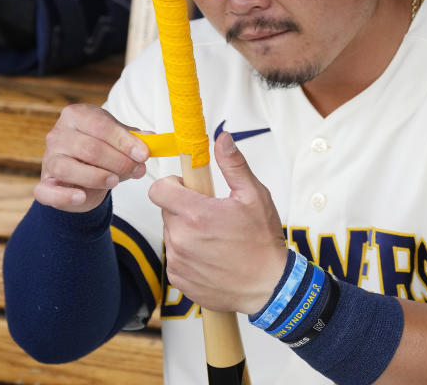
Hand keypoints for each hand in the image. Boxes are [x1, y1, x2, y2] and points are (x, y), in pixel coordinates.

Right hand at [34, 104, 148, 212]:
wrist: (83, 175)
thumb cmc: (102, 152)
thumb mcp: (119, 141)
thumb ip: (135, 139)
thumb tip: (150, 139)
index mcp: (76, 115)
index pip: (100, 125)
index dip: (124, 141)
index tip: (143, 154)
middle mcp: (58, 134)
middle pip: (89, 148)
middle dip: (118, 161)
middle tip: (136, 170)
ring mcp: (48, 159)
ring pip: (67, 168)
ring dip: (96, 176)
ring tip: (115, 181)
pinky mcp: (44, 183)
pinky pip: (46, 191)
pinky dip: (64, 196)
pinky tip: (81, 197)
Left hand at [148, 132, 287, 313]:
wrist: (268, 287)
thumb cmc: (263, 241)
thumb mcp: (254, 196)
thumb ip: (234, 165)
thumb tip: (222, 139)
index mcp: (196, 214)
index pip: (159, 190)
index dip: (172, 185)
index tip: (189, 188)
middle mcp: (181, 238)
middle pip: (167, 211)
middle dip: (184, 208)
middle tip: (212, 214)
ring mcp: (178, 261)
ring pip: (171, 234)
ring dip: (186, 231)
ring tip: (215, 238)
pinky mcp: (178, 279)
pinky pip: (175, 257)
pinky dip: (188, 254)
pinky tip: (211, 256)